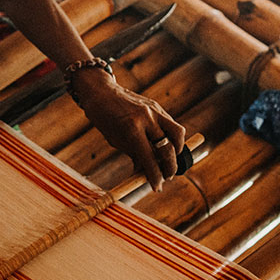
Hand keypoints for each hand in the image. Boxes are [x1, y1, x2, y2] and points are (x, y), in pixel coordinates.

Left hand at [70, 68, 186, 189]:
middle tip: (167, 176)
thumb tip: (146, 174)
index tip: (156, 187)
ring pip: (178, 133)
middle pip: (168, 148)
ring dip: (177, 149)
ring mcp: (154, 111)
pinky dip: (171, 137)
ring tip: (170, 159)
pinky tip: (165, 145)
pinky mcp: (157, 106)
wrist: (102, 92)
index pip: (150, 158)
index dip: (155, 176)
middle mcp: (147, 119)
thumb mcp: (117, 141)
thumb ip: (135, 155)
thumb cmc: (105, 120)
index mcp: (132, 129)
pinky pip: (171, 124)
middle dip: (170, 167)